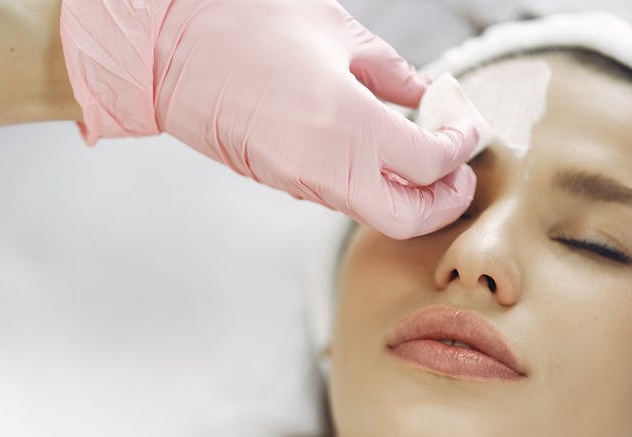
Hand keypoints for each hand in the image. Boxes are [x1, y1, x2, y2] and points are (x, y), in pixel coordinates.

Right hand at [59, 0, 479, 238]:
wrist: (166, 51)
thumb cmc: (243, 23)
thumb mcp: (334, 30)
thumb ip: (390, 70)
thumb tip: (429, 95)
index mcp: (345, 121)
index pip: (432, 162)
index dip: (462, 146)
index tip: (466, 122)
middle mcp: (326, 165)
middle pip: (410, 219)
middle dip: (447, 200)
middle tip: (458, 166)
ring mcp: (301, 181)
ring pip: (376, 214)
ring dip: (412, 194)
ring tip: (424, 151)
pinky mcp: (283, 182)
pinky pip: (344, 197)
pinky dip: (375, 185)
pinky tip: (380, 150)